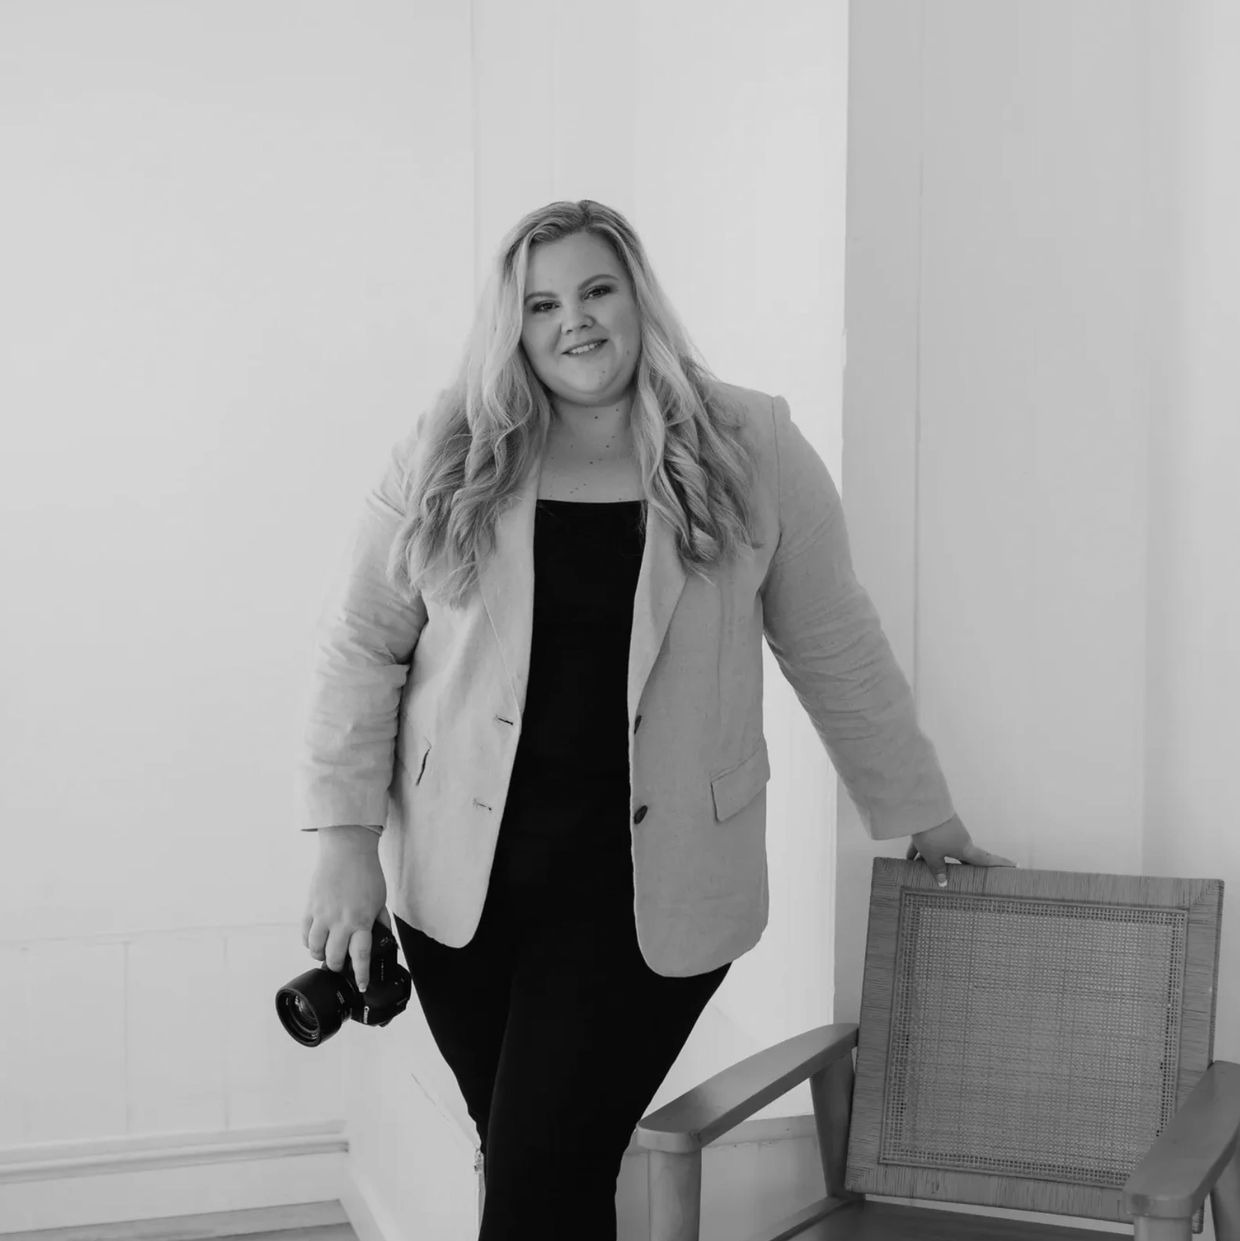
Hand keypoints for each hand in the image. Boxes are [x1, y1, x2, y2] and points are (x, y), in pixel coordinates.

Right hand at [302, 830, 390, 992]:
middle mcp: (341, 921)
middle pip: (334, 957)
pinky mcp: (310, 907)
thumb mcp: (380, 898)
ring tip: (325, 954)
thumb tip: (383, 935)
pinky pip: (304, 933)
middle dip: (338, 967)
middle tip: (341, 967)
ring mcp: (323, 915)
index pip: (361, 956)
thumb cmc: (366, 872)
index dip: (361, 975)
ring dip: (319, 955)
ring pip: (315, 948)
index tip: (361, 985)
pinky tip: (314, 941)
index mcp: (362, 920)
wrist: (347, 849)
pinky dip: (308, 942)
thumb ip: (379, 920)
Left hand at [906, 813, 1015, 886]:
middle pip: (963, 857)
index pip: (987, 860)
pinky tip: (909, 858)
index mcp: (966, 849)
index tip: (1016, 866)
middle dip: (961, 867)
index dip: (1001, 864)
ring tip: (923, 871)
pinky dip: (921, 850)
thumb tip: (943, 882)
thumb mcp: (933, 856)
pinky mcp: (936, 826)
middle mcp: (960, 840)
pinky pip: (930, 842)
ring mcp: (948, 832)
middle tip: (968, 877)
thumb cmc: (933, 836)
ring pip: (943, 850)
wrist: (922, 809)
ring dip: (933, 859)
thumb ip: (938, 870)